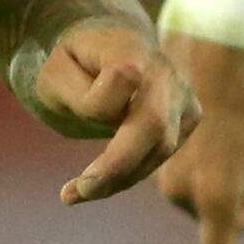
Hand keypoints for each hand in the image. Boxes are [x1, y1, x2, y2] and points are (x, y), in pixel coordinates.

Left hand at [28, 18, 196, 202]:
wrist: (105, 50)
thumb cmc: (73, 65)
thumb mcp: (55, 74)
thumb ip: (82, 91)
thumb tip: (127, 86)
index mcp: (132, 48)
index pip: (124, 79)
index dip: (96, 106)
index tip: (71, 126)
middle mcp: (167, 71)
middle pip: (155, 128)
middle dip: (115, 169)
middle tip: (73, 194)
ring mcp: (183, 96)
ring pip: (159, 150)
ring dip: (118, 178)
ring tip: (76, 192)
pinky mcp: (188, 119)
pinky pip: (160, 156)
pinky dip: (129, 173)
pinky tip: (100, 181)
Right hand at [157, 38, 243, 243]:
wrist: (202, 53)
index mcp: (214, 198)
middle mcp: (183, 195)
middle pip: (228, 223)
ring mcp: (168, 179)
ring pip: (211, 204)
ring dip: (236, 190)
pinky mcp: (160, 162)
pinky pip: (196, 185)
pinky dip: (217, 176)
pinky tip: (227, 140)